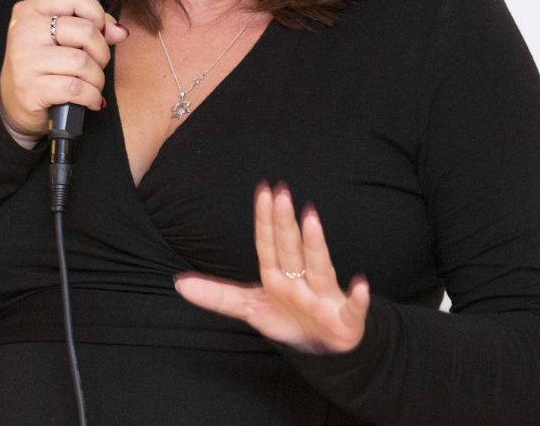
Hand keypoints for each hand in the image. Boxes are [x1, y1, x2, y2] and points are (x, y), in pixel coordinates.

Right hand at [0, 0, 128, 148]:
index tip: (100, 30)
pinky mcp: (30, 89)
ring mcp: (24, 60)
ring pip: (82, 62)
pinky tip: (90, 99)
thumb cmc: (43, 65)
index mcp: (30, 10)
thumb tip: (119, 31)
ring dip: (97, 78)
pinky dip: (91, 96)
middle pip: (85, 30)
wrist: (15, 102)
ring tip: (92, 84)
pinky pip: (76, 88)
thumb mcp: (61, 38)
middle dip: (101, 52)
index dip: (97, 13)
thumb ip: (91, 27)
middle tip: (97, 64)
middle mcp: (24, 31)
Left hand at [173, 181, 369, 353]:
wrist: (327, 349)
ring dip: (316, 244)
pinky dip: (358, 298)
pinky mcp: (345, 319)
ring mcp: (323, 298)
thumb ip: (217, 296)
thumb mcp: (250, 307)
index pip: (268, 244)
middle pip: (290, 249)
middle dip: (284, 223)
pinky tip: (360, 283)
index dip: (264, 220)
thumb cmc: (290, 318)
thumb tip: (178, 284)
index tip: (262, 190)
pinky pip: (352, 308)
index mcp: (278, 276)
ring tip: (311, 218)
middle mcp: (301, 280)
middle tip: (281, 193)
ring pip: (319, 268)